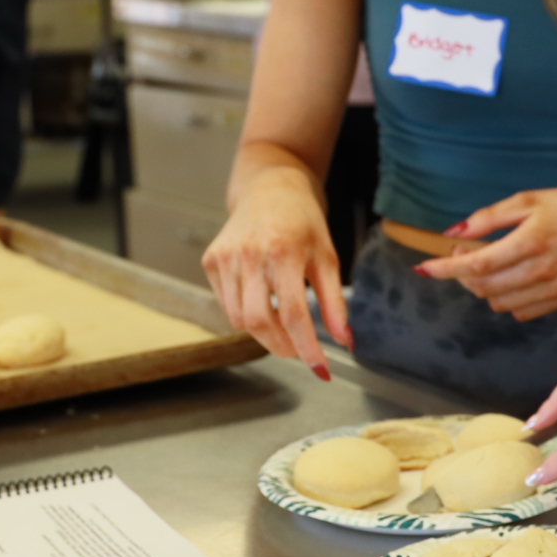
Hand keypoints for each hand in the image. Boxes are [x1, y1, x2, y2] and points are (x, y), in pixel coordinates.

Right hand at [201, 166, 347, 378]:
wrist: (269, 188)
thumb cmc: (302, 221)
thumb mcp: (327, 257)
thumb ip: (335, 302)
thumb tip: (345, 341)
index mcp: (283, 251)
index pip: (293, 314)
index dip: (306, 347)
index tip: (320, 368)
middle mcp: (249, 254)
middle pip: (260, 322)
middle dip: (282, 346)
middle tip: (299, 350)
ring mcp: (225, 257)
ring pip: (239, 319)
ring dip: (263, 332)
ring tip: (282, 322)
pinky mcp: (211, 260)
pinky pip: (227, 304)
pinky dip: (245, 314)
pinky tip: (261, 301)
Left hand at [412, 185, 556, 319]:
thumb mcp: (527, 200)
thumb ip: (488, 218)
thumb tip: (453, 233)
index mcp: (530, 242)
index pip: (476, 265)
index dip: (445, 269)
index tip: (424, 268)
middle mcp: (541, 271)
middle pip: (483, 288)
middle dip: (462, 275)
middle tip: (464, 253)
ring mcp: (552, 289)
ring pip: (499, 303)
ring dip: (483, 288)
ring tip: (489, 265)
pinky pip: (520, 312)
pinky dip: (506, 299)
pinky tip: (511, 278)